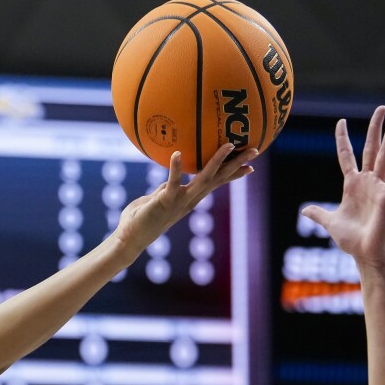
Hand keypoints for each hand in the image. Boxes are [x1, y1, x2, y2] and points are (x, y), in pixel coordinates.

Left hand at [114, 143, 258, 251]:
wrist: (130, 239)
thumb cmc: (142, 218)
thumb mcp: (159, 197)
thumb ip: (168, 187)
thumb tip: (173, 173)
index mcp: (191, 198)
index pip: (217, 183)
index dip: (234, 174)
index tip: (252, 165)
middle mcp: (190, 199)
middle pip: (219, 179)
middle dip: (237, 164)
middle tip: (255, 150)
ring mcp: (180, 201)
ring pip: (204, 179)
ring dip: (217, 162)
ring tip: (228, 145)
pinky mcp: (165, 201)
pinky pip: (172, 182)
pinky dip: (175, 168)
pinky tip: (177, 153)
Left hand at [301, 106, 384, 266]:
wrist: (366, 255)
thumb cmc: (352, 240)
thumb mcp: (330, 223)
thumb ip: (318, 214)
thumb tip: (305, 210)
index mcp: (352, 185)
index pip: (346, 155)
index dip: (343, 139)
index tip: (341, 121)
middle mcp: (367, 182)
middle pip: (371, 148)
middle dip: (375, 128)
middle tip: (382, 108)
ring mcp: (378, 188)